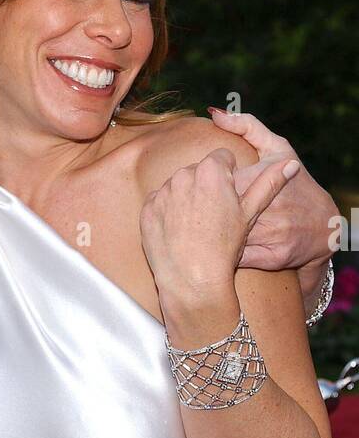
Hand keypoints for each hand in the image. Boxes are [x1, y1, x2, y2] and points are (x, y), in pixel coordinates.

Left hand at [139, 145, 292, 300]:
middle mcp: (183, 175)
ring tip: (196, 227)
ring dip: (186, 199)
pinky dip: (167, 213)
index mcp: (211, 171)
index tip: (229, 198)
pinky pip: (159, 203)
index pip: (222, 159)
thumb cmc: (224, 248)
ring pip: (178, 187)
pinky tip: (179, 232)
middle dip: (206, 187)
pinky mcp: (147, 209)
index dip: (229, 177)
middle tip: (213, 216)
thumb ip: (268, 184)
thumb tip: (290, 165)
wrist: (191, 279)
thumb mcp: (250, 214)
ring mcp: (162, 192)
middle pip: (198, 172)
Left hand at [207, 108, 339, 282]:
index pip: (214, 179)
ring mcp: (272, 233)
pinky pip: (236, 258)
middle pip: (214, 208)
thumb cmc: (295, 183)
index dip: (210, 187)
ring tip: (210, 230)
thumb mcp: (278, 149)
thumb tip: (215, 113)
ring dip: (210, 233)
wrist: (324, 227)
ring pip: (223, 236)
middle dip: (205, 209)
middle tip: (206, 213)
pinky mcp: (273, 257)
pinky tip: (220, 248)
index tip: (212, 191)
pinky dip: (224, 253)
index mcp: (259, 177)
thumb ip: (247, 127)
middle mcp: (268, 205)